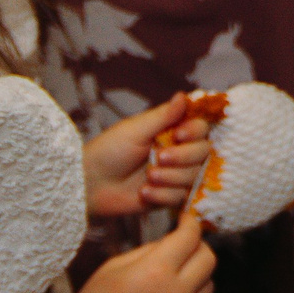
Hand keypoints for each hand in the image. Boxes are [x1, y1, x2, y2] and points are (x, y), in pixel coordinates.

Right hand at [59, 210, 213, 292]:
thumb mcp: (114, 266)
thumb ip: (150, 250)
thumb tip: (174, 240)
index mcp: (156, 272)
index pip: (191, 237)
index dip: (190, 223)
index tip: (186, 220)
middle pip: (209, 259)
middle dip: (198, 246)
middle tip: (182, 246)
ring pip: (209, 284)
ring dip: (197, 274)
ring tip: (174, 276)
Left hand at [83, 93, 212, 218]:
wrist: (90, 184)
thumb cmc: (109, 150)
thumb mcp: (136, 129)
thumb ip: (164, 115)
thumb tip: (184, 95)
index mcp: (171, 131)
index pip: (201, 128)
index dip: (195, 131)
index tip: (179, 134)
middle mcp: (178, 152)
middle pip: (203, 153)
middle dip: (183, 157)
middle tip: (159, 158)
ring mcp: (175, 175)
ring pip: (193, 176)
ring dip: (170, 178)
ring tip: (147, 178)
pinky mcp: (169, 197)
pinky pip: (180, 198)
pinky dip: (162, 195)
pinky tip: (144, 192)